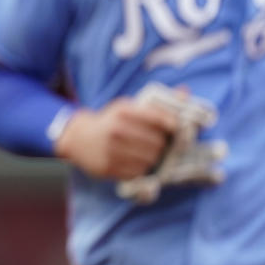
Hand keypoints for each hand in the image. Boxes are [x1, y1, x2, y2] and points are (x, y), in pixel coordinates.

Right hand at [54, 96, 177, 179]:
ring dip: (152, 157)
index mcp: (123, 111)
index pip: (159, 119)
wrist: (78, 138)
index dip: (173, 125)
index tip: (175, 129)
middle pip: (158, 143)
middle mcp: (117, 130)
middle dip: (161, 144)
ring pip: (150, 159)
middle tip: (158, 143)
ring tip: (146, 152)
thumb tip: (185, 92)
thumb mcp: (128, 107)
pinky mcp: (109, 168)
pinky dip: (141, 168)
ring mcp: (112, 151)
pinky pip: (139, 172)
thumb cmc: (110, 121)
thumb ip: (156, 103)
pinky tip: (135, 161)